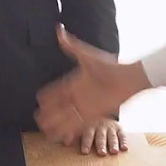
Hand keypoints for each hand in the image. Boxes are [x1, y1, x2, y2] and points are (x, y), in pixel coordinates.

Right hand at [34, 26, 149, 145]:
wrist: (127, 78)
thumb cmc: (108, 66)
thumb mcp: (87, 55)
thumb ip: (71, 45)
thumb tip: (58, 28)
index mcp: (73, 81)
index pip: (56, 90)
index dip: (47, 96)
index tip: (38, 99)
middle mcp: (77, 95)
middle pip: (58, 107)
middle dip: (48, 113)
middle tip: (37, 119)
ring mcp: (85, 106)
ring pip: (66, 118)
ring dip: (56, 125)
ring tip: (45, 132)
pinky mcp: (94, 115)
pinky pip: (78, 125)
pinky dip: (69, 131)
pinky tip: (63, 137)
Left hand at [76, 118, 127, 156]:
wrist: (102, 113)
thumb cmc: (89, 124)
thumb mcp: (80, 127)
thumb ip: (72, 135)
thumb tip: (65, 143)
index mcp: (89, 126)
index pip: (87, 135)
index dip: (86, 143)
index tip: (85, 152)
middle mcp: (100, 126)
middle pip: (100, 136)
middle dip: (101, 145)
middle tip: (101, 153)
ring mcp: (110, 127)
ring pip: (112, 136)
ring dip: (113, 144)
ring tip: (113, 152)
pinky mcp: (119, 129)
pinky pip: (122, 135)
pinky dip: (124, 141)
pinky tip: (124, 148)